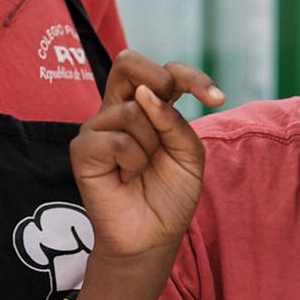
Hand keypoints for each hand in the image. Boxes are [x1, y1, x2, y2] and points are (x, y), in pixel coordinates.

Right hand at [70, 51, 222, 269]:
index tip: (217, 99)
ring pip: (132, 111)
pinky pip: (116, 140)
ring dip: (150, 145)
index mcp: (147, 106)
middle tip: (171, 116)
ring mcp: (98, 127)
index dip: (192, 76)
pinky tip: (126, 177)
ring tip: (142, 169)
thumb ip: (174, 122)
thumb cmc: (169, 195)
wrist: (152, 237)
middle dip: (158, 80)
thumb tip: (146, 95)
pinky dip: (132, 161)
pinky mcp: (82, 149)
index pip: (164, 71)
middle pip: (128, 62)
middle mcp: (119, 109)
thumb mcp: (188, 154)